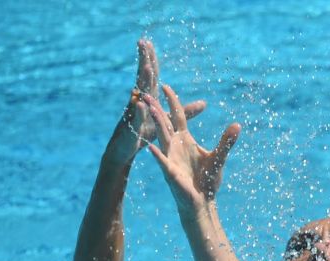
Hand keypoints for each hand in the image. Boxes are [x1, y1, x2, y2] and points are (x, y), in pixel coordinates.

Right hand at [112, 39, 204, 163]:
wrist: (125, 150)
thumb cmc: (144, 132)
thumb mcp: (168, 122)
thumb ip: (184, 112)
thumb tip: (204, 103)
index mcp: (148, 99)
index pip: (151, 76)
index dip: (151, 60)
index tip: (149, 42)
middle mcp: (139, 102)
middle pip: (144, 79)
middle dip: (144, 61)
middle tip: (142, 42)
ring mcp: (134, 114)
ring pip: (139, 96)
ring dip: (142, 82)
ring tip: (146, 67)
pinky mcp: (132, 130)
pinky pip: (135, 120)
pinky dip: (138, 112)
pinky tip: (139, 103)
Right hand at [140, 87, 238, 210]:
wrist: (203, 201)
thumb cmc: (208, 179)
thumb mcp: (219, 157)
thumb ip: (227, 141)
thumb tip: (237, 125)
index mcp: (185, 139)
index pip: (177, 116)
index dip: (172, 101)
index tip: (165, 85)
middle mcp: (174, 145)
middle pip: (164, 122)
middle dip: (155, 108)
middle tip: (145, 93)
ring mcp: (170, 157)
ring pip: (161, 137)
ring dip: (155, 123)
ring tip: (147, 108)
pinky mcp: (170, 172)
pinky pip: (163, 162)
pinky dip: (158, 154)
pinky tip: (151, 147)